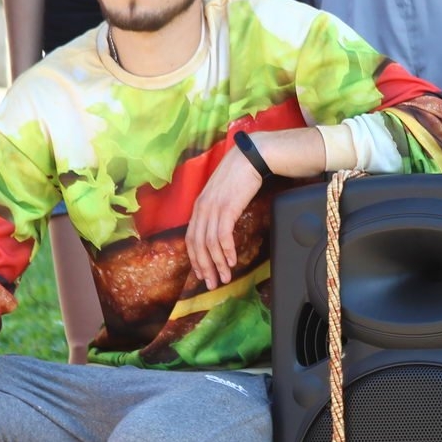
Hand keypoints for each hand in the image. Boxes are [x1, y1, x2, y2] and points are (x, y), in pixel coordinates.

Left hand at [187, 144, 263, 290]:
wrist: (250, 157)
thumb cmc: (240, 175)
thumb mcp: (223, 194)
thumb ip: (218, 210)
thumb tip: (222, 227)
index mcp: (199, 206)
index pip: (191, 239)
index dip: (195, 259)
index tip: (202, 274)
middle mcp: (202, 209)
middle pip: (198, 245)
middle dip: (204, 267)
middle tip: (212, 283)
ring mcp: (213, 208)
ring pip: (210, 244)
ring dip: (217, 264)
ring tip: (225, 277)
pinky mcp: (226, 208)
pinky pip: (223, 235)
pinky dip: (226, 251)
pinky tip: (231, 260)